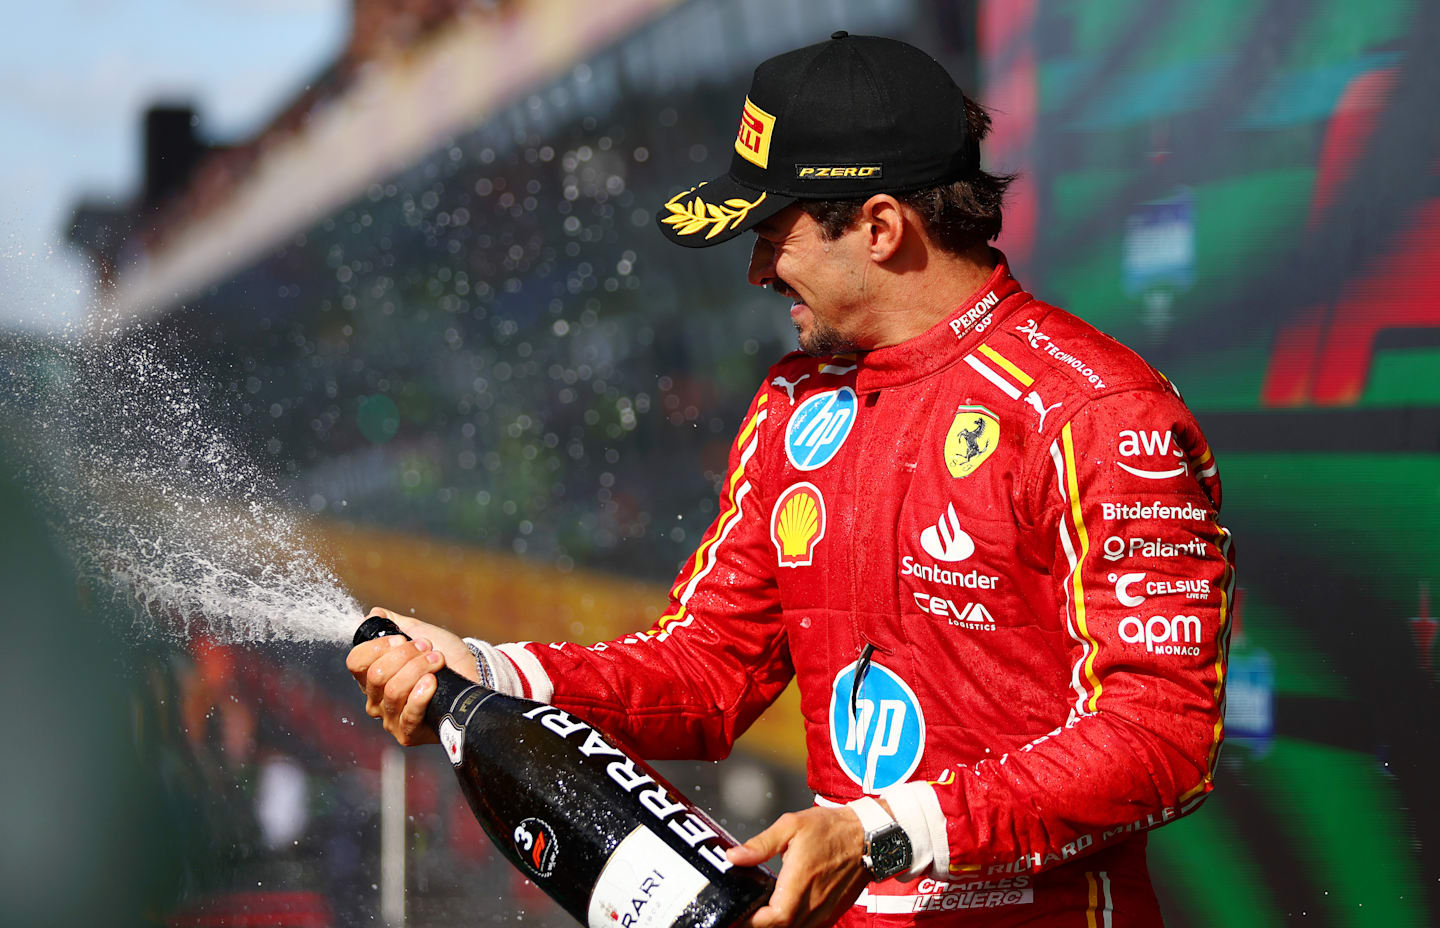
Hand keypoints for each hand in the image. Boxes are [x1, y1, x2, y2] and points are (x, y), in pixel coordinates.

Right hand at [344, 607, 478, 745]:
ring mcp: (390, 718)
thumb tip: (374, 614)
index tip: (401, 639)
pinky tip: (433, 682)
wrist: (475, 675)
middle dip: (405, 656)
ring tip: (436, 661)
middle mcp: (376, 699)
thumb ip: (394, 624)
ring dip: (418, 669)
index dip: (377, 647)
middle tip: (427, 648)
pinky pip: (408, 713)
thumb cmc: (446, 656)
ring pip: (393, 690)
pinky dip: (422, 694)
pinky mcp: (408, 733)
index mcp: (372, 676)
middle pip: (376, 675)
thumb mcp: (419, 633)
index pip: (356, 661)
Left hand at [726, 807, 869, 927]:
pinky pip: (807, 927)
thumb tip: (734, 856)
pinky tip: (783, 909)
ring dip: (775, 924)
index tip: (737, 912)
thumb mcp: (791, 826)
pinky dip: (792, 923)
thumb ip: (760, 845)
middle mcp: (813, 903)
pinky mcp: (831, 914)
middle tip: (743, 911)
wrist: (868, 837)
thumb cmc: (832, 829)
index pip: (772, 919)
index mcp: (800, 882)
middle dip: (758, 924)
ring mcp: (824, 912)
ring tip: (759, 911)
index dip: (751, 921)